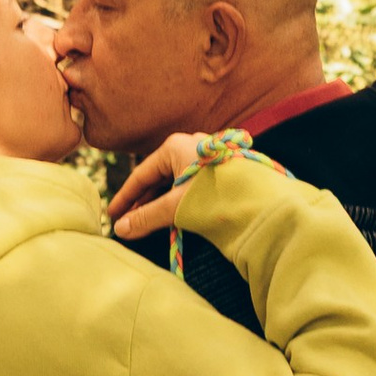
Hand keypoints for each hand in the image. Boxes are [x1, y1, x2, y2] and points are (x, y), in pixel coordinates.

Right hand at [109, 129, 246, 241]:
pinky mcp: (218, 171)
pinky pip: (189, 186)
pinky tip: (171, 217)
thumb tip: (120, 229)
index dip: (125, 197)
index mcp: (175, 147)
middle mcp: (189, 147)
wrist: (262, 200)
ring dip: (159, 203)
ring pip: (174, 182)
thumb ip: (146, 217)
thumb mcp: (176, 207)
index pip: (141, 174)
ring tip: (146, 224)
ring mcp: (205, 158)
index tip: (112, 215)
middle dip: (142, 202)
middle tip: (127, 223)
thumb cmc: (216, 196)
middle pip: (157, 177)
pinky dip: (176, 201)